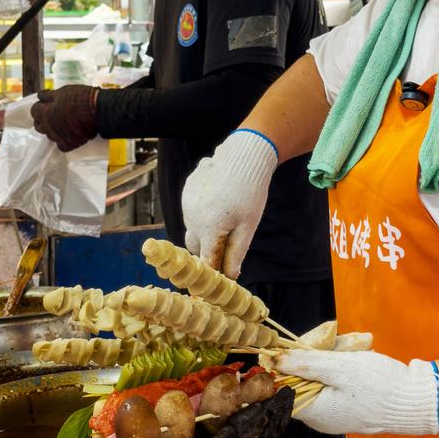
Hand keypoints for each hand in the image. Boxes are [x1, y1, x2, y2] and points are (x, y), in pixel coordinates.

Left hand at [30, 85, 98, 151]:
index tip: (46, 104)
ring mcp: (58, 137)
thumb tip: (40, 96)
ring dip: (52, 129)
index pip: (34, 111)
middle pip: (39, 125)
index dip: (40, 106)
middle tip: (52, 113)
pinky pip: (61, 145)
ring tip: (63, 123)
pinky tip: (69, 134)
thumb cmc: (81, 99)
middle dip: (43, 119)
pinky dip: (63, 140)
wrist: (100, 111)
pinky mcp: (69, 144)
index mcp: (45, 113)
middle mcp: (49, 127)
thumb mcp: (63, 91)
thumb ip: (49, 95)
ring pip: (49, 135)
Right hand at [182, 129, 277, 277]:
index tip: (216, 281)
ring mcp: (187, 202)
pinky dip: (202, 211)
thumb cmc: (251, 193)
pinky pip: (191, 208)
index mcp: (208, 229)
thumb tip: (230, 276)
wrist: (244, 156)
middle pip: (195, 245)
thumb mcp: (248, 226)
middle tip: (224, 246)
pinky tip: (219, 199)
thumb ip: (236, 252)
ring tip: (226, 215)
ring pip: (192, 226)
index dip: (211, 271)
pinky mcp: (187, 189)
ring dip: (205, 229)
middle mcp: (192, 217)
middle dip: (207, 249)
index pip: (205, 261)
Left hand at [277, 348, 438, 435]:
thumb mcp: (341, 368)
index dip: (287, 366)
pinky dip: (342, 367)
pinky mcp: (348, 406)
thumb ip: (306, 364)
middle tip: (334, 342)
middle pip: (302, 381)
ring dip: (331, 359)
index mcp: (314, 413)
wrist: (416, 399)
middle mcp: (321, 417)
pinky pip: (334, 383)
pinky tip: (356, 356)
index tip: (301, 347)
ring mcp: (335, 413)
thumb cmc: (380, 384)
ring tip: (352, 348)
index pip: (283, 388)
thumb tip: (275, 360)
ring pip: (319, 378)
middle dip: (314, 357)